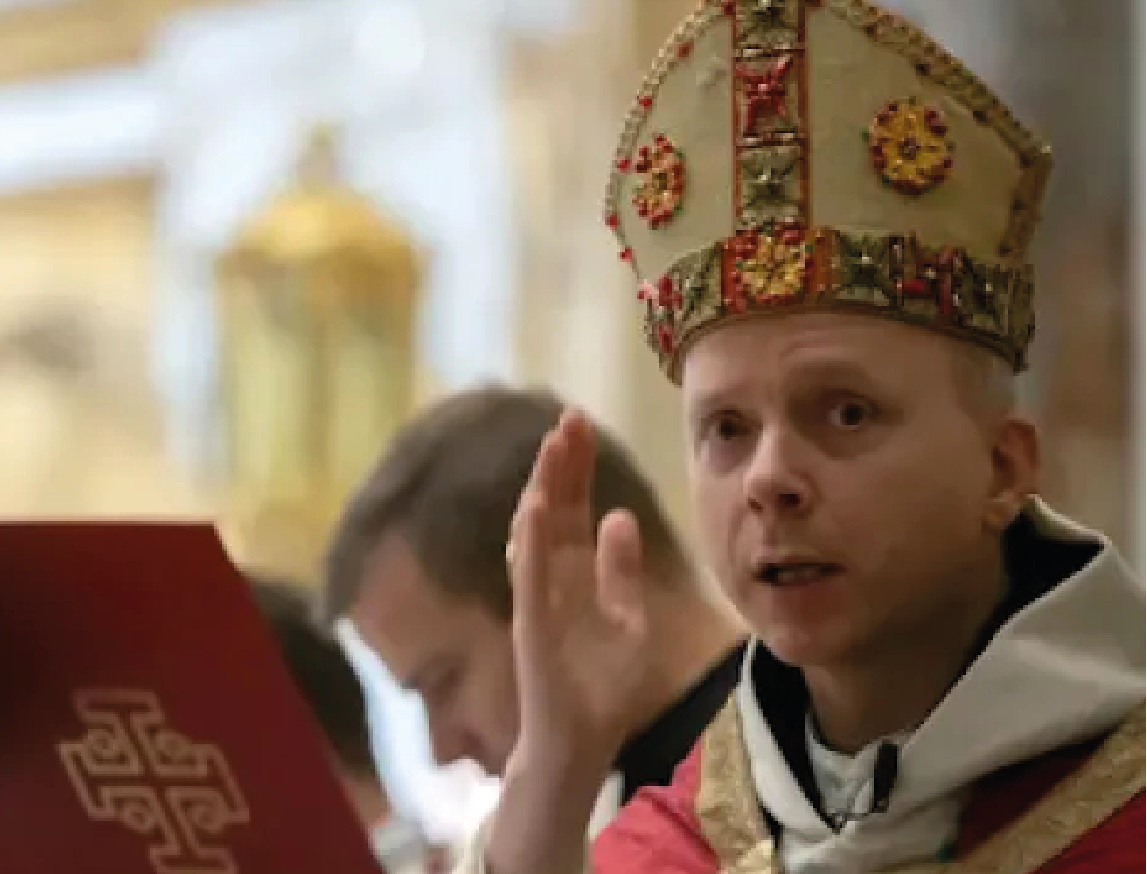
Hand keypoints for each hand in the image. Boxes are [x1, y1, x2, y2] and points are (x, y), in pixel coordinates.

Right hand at [508, 409, 651, 765]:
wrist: (580, 740)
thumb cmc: (601, 686)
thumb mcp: (626, 618)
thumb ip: (620, 570)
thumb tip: (621, 517)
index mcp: (574, 573)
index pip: (573, 507)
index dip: (576, 467)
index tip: (580, 423)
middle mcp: (550, 577)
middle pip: (553, 507)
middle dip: (560, 462)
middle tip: (569, 416)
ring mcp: (538, 598)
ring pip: (537, 532)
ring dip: (542, 489)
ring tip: (553, 447)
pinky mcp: (531, 624)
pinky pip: (529, 576)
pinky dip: (528, 542)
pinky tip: (533, 508)